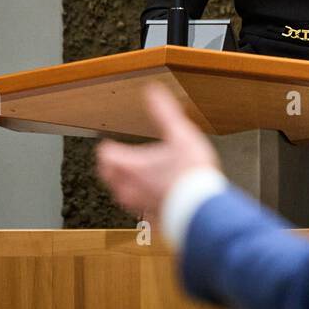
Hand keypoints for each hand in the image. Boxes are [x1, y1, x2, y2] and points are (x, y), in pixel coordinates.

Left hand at [95, 83, 221, 220]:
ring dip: (122, 185)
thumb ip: (164, 111)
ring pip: (121, 195)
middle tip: (113, 161)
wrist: (202, 207)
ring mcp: (139, 204)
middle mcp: (129, 187)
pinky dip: (140, 201)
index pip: (105, 155)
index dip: (106, 147)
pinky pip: (139, 209)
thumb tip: (152, 91)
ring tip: (129, 179)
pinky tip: (151, 198)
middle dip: (109, 167)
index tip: (108, 144)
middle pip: (108, 176)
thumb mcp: (180, 134)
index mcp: (131, 165)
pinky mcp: (152, 217)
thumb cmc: (191, 172)